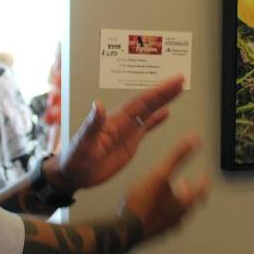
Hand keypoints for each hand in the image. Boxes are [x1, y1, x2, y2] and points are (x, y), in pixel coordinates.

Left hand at [50, 75, 184, 191]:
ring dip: (162, 101)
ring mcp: (126, 131)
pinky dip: (156, 120)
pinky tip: (166, 113)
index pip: (140, 102)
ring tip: (178, 90)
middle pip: (147, 103)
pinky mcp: (128, 143)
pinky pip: (145, 128)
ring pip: (148, 112)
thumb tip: (98, 105)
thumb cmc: (74, 159)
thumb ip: (91, 125)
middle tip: (181, 79)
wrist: (72, 174)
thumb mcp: (82, 143)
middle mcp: (122, 122)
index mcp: (114, 120)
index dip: (157, 92)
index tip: (172, 82)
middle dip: (164, 91)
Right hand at [121, 134, 209, 241]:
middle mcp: (178, 218)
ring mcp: (166, 227)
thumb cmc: (142, 203)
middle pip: (190, 203)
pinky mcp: (153, 233)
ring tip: (168, 194)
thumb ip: (178, 155)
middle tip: (186, 183)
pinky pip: (163, 220)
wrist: (123, 229)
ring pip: (177, 213)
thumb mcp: (160, 173)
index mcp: (184, 204)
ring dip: (176, 201)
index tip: (204, 176)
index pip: (201, 191)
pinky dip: (163, 211)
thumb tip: (194, 139)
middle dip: (189, 191)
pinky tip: (153, 207)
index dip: (203, 180)